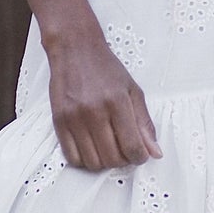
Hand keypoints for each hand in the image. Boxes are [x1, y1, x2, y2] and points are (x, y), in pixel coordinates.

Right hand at [46, 29, 161, 171]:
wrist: (75, 50)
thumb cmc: (104, 68)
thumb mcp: (132, 90)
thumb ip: (144, 122)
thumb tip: (154, 151)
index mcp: (117, 102)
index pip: (132, 146)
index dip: (140, 157)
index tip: (140, 154)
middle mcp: (94, 111)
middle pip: (112, 158)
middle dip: (123, 160)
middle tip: (124, 150)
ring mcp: (74, 118)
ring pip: (93, 162)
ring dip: (104, 162)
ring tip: (108, 148)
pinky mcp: (59, 121)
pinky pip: (72, 157)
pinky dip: (85, 160)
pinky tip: (92, 148)